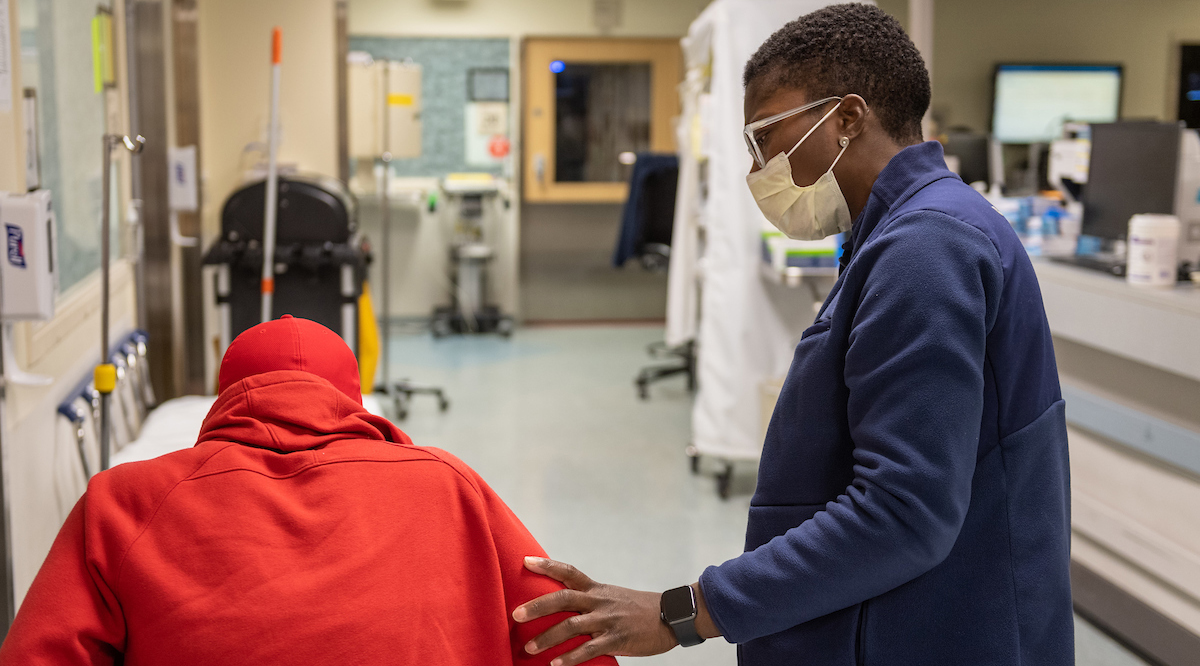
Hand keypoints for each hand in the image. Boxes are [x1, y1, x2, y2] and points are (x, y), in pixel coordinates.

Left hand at [513, 557, 677, 665]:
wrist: (671, 617)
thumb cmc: (638, 610)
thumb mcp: (612, 597)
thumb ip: (590, 601)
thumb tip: (564, 607)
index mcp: (597, 589)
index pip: (568, 571)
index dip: (547, 565)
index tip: (525, 560)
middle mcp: (599, 601)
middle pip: (563, 598)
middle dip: (537, 606)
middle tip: (516, 615)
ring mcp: (608, 620)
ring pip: (571, 626)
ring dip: (547, 638)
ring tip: (529, 648)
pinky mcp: (617, 639)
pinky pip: (589, 649)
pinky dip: (571, 658)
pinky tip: (556, 665)